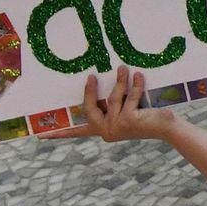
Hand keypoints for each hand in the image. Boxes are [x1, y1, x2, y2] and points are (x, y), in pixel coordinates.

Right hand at [52, 67, 176, 142]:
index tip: (40, 137)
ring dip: (120, 81)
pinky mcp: (129, 119)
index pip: (77, 133)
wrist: (166, 128)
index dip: (58, 134)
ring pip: (113, 98)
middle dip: (90, 91)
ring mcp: (117, 126)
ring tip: (124, 68)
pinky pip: (129, 96)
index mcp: (103, 131)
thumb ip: (110, 103)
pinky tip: (138, 75)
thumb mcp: (123, 110)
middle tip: (91, 76)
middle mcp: (107, 132)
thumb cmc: (146, 117)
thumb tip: (96, 80)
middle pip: (89, 109)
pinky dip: (134, 84)